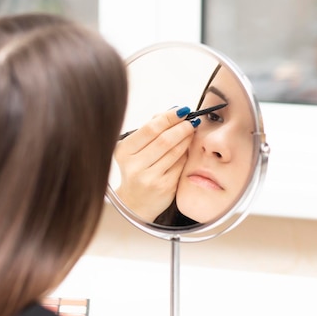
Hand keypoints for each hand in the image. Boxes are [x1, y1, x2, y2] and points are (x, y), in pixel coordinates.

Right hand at [114, 106, 198, 221]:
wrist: (134, 204)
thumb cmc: (137, 172)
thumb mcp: (134, 151)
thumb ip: (150, 130)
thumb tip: (173, 110)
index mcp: (124, 152)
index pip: (150, 129)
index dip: (169, 117)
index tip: (182, 110)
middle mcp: (134, 166)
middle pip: (164, 139)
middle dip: (182, 127)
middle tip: (192, 120)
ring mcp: (150, 178)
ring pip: (175, 152)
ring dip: (187, 138)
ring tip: (192, 131)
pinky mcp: (164, 187)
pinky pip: (180, 165)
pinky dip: (186, 154)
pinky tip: (189, 148)